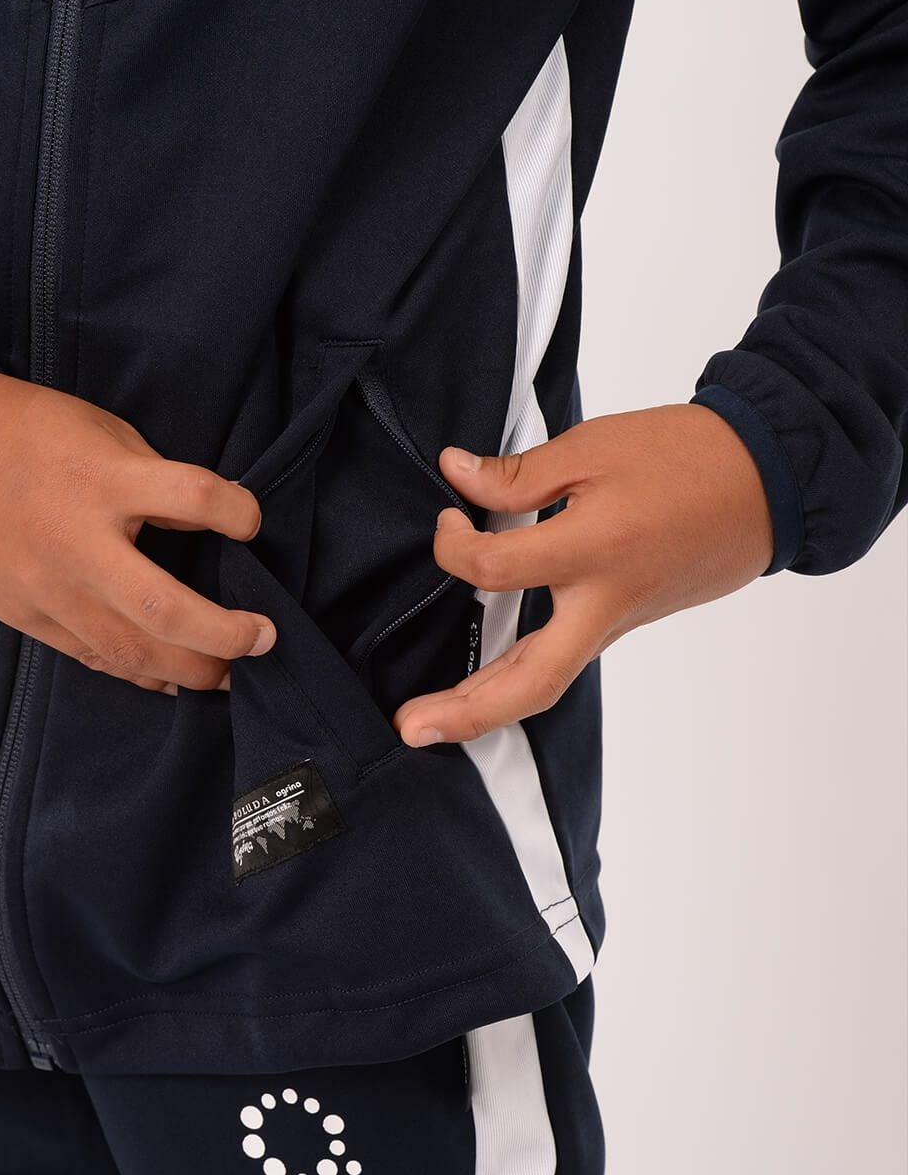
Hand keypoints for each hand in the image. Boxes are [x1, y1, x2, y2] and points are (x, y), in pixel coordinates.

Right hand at [0, 370, 274, 691]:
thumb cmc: (22, 432)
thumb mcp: (98, 431)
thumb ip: (150, 477)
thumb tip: (206, 521)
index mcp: (101, 481)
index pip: (194, 500)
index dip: (238, 512)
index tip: (251, 518)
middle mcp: (76, 544)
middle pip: (164, 608)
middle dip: (225, 634)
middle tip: (264, 638)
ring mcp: (48, 589)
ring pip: (131, 649)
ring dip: (191, 669)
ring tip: (230, 674)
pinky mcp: (27, 616)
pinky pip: (92, 657)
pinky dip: (138, 673)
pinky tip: (171, 679)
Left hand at [393, 403, 774, 745]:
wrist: (765, 482)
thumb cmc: (684, 457)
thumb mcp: (593, 447)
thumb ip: (517, 474)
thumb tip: (455, 475)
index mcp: (594, 551)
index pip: (494, 570)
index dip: (453, 545)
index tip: (449, 516)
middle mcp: (604, 603)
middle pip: (531, 680)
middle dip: (467, 710)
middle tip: (410, 727)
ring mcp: (616, 622)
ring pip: (547, 681)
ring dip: (486, 707)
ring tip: (431, 721)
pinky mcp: (621, 623)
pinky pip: (563, 661)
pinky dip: (518, 679)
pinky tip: (484, 680)